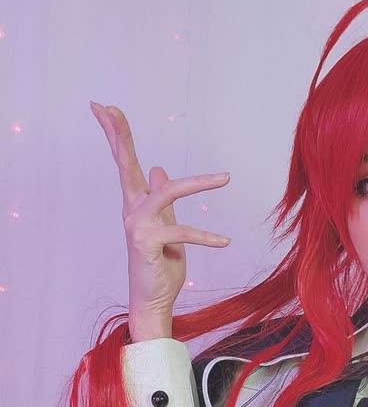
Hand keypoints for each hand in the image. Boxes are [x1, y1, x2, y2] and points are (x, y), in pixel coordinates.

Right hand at [89, 101, 231, 328]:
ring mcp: (138, 225)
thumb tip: (158, 170)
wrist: (153, 300)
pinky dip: (207, 237)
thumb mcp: (165, 225)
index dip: (115, 135)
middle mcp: (132, 210)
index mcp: (136, 204)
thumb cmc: (160, 265)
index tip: (103, 107)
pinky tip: (225, 241)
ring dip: (199, 183)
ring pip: (167, 192)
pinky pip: (182, 232)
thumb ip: (162, 200)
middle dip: (119, 135)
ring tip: (225, 178)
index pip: (125, 163)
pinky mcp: (150, 243)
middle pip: (125, 165)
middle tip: (109, 106)